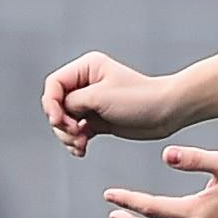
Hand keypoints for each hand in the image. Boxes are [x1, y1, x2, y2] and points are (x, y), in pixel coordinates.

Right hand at [43, 50, 182, 154]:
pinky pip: (76, 132)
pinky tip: (82, 149)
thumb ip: (73, 102)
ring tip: (81, 144)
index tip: (58, 121)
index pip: (54, 84)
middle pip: (57, 105)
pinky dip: (76, 142)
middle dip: (62, 124)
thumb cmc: (140, 99)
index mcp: (87, 68)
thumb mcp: (100, 97)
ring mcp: (92, 103)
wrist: (166, 113)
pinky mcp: (97, 120)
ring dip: (68, 136)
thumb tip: (59, 111)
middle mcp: (86, 84)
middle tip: (76, 133)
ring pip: (65, 121)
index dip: (50, 104)